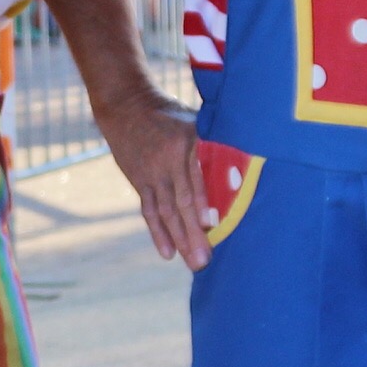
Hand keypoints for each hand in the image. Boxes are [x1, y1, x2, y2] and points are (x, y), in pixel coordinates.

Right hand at [102, 91, 208, 270]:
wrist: (126, 104)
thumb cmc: (171, 114)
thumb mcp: (194, 120)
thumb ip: (212, 146)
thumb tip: (241, 174)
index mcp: (187, 142)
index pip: (195, 177)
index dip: (202, 202)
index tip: (212, 225)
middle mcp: (167, 160)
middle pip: (181, 201)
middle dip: (193, 233)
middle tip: (205, 260)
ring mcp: (151, 173)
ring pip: (165, 212)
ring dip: (179, 240)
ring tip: (192, 262)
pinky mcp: (139, 181)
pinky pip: (149, 211)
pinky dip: (158, 233)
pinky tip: (167, 253)